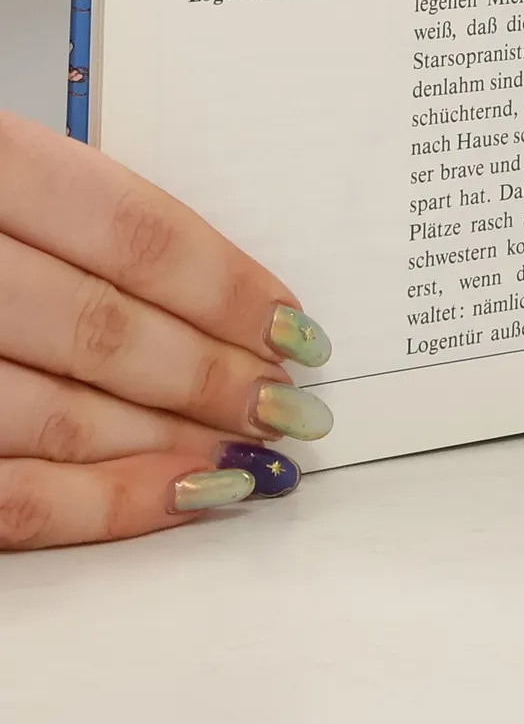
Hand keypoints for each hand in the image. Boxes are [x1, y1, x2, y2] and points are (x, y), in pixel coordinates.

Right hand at [0, 112, 330, 547]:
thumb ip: (74, 219)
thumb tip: (224, 294)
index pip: (129, 230)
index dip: (227, 285)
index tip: (294, 324)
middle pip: (101, 328)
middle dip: (212, 375)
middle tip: (292, 405)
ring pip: (55, 417)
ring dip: (172, 443)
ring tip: (254, 454)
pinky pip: (0, 499)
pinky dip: (101, 504)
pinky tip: (180, 496)